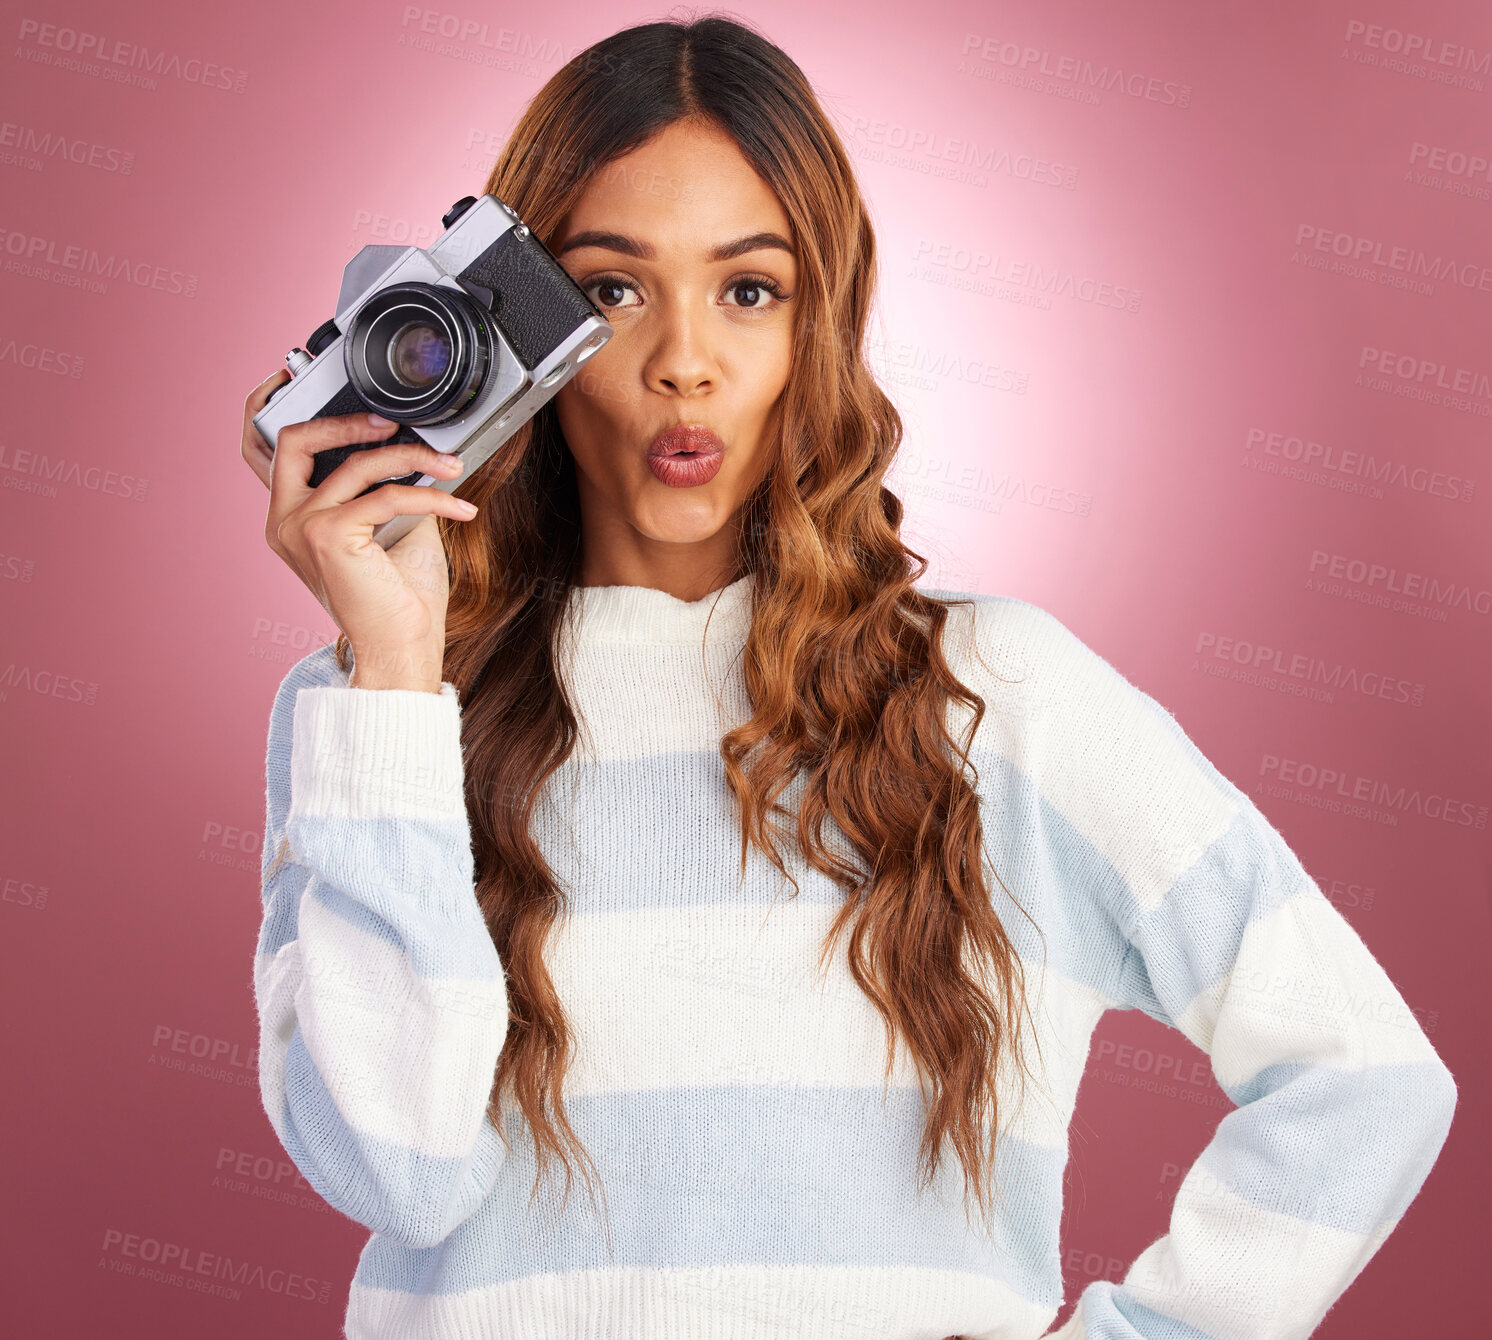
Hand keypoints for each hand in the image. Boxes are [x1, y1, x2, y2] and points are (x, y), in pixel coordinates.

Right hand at [242, 373, 478, 691]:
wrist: (401, 648)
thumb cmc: (397, 597)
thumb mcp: (390, 527)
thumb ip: (384, 484)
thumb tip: (412, 446)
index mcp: (290, 518)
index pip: (264, 450)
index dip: (273, 405)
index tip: (295, 375)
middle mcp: (285, 521)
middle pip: (294, 438)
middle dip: (345, 418)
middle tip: (389, 422)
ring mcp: (300, 528)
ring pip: (357, 463)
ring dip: (415, 457)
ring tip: (450, 465)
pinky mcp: (329, 536)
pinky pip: (388, 495)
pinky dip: (431, 495)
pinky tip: (459, 506)